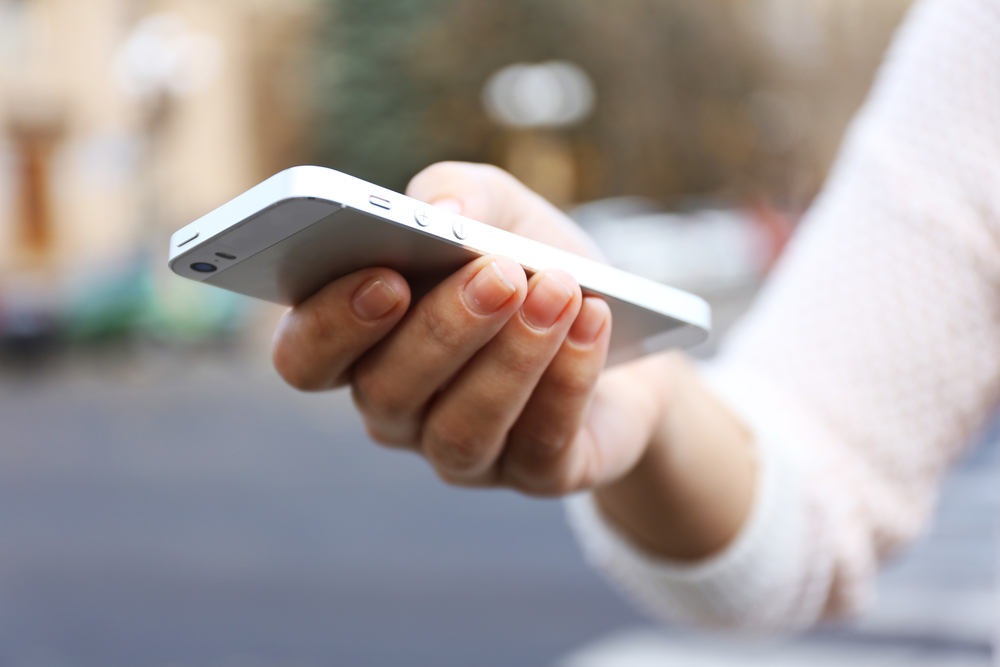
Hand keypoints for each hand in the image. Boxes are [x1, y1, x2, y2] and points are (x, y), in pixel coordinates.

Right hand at [273, 162, 754, 558]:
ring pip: (462, 430)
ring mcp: (463, 454)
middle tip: (500, 272)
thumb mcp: (498, 207)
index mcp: (363, 342)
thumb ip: (456, 193)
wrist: (623, 319)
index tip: (385, 277)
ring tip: (560, 289)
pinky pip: (540, 448)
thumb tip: (441, 216)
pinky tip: (592, 321)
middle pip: (386, 392)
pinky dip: (569, 380)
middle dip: (444, 329)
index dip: (332, 326)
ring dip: (512, 357)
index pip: (305, 357)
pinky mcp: (536, 476)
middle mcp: (399, 409)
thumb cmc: (532, 261)